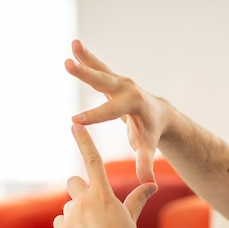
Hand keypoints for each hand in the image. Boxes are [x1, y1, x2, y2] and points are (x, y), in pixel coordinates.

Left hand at [53, 124, 157, 227]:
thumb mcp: (131, 219)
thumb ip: (137, 199)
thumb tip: (152, 185)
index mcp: (104, 196)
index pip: (93, 161)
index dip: (84, 141)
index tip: (75, 125)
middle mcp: (84, 202)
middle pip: (74, 182)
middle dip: (80, 190)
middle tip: (92, 207)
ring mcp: (70, 216)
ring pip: (70, 205)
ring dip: (78, 213)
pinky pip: (62, 221)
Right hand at [65, 40, 167, 183]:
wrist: (160, 115)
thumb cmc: (151, 132)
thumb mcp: (148, 147)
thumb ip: (146, 162)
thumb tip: (148, 182)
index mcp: (133, 105)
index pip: (110, 112)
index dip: (93, 117)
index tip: (75, 120)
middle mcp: (127, 89)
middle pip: (103, 81)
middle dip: (86, 74)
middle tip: (69, 64)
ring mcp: (120, 82)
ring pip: (100, 69)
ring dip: (86, 58)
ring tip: (73, 44)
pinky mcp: (113, 80)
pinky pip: (98, 67)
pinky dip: (87, 57)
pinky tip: (74, 45)